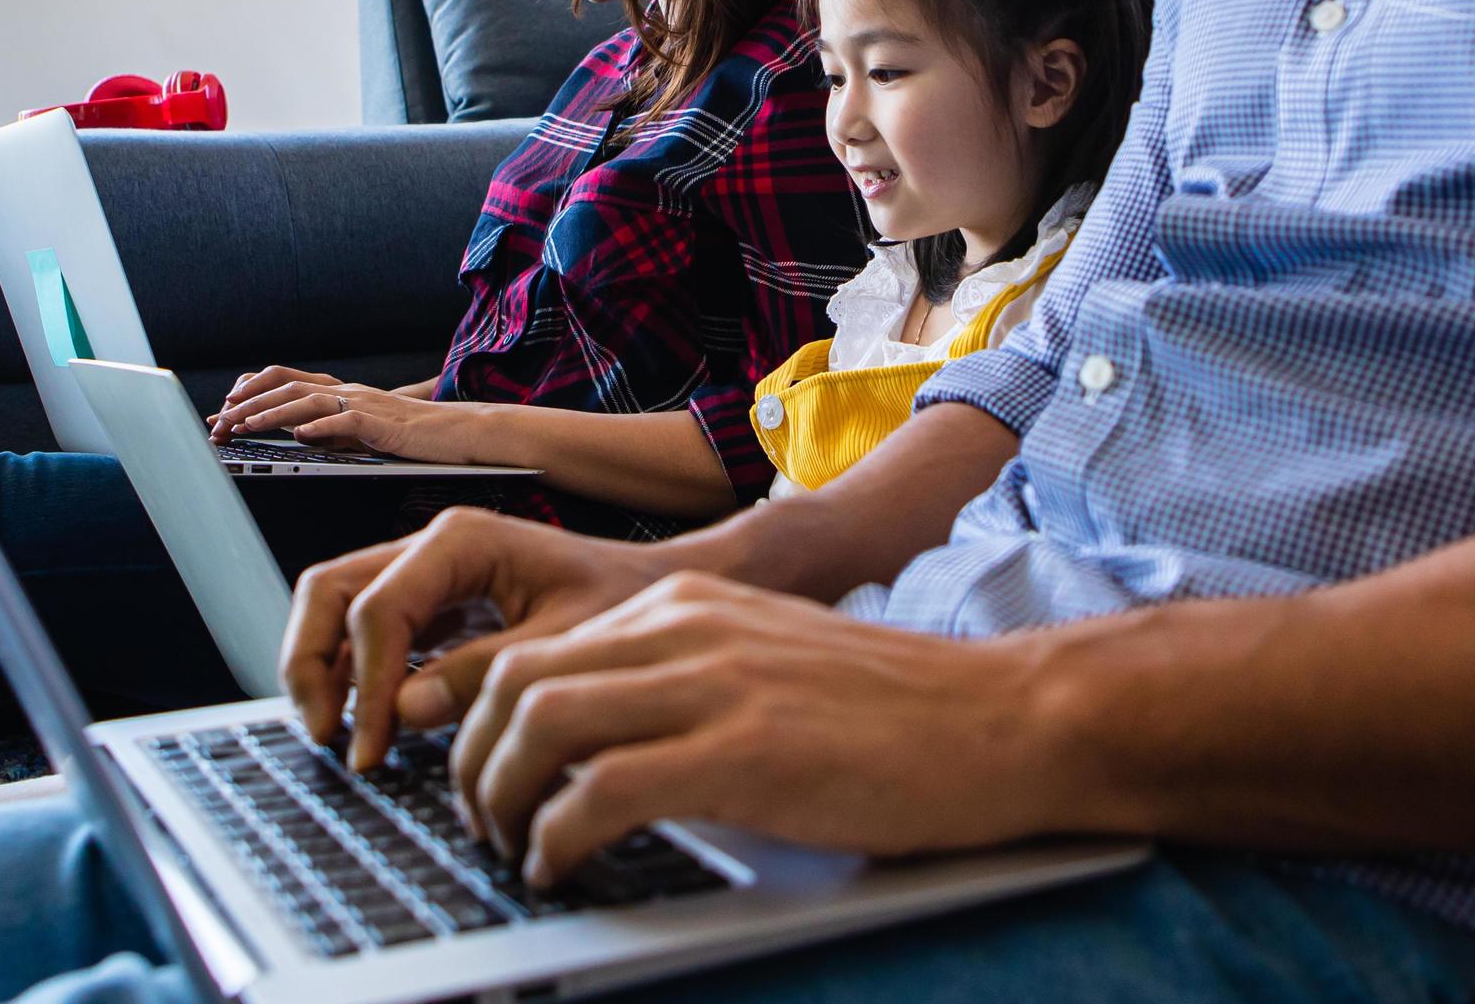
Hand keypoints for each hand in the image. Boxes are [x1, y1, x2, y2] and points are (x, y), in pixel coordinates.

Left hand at [218, 378, 469, 461]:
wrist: (457, 432)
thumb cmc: (411, 435)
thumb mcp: (362, 431)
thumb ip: (332, 429)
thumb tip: (298, 434)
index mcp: (341, 392)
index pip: (287, 381)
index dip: (253, 391)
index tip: (225, 408)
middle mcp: (348, 391)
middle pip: (288, 387)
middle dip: (249, 403)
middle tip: (221, 421)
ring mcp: (365, 404)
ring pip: (309, 400)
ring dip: (272, 413)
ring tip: (244, 426)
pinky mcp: (383, 424)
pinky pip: (348, 421)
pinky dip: (321, 426)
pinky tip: (300, 434)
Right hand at [281, 506, 667, 770]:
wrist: (654, 591)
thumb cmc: (622, 605)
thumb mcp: (564, 645)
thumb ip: (483, 673)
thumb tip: (405, 708)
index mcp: (462, 540)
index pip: (378, 608)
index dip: (364, 682)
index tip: (371, 747)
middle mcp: (432, 545)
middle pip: (330, 590)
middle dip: (311, 662)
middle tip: (325, 735)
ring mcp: (427, 571)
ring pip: (336, 605)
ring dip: (322, 668)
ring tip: (336, 735)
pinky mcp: (432, 601)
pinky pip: (367, 628)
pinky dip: (351, 671)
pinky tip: (370, 723)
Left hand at [450, 573, 1063, 885]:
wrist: (1000, 718)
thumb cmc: (895, 714)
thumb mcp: (766, 667)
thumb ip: (684, 683)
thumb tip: (596, 752)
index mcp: (688, 606)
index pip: (537, 651)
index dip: (484, 725)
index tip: (484, 782)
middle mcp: (689, 627)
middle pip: (518, 681)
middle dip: (473, 763)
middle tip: (481, 825)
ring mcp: (717, 683)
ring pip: (542, 723)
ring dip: (502, 799)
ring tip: (511, 851)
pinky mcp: (746, 750)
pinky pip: (602, 788)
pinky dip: (558, 837)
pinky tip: (561, 869)